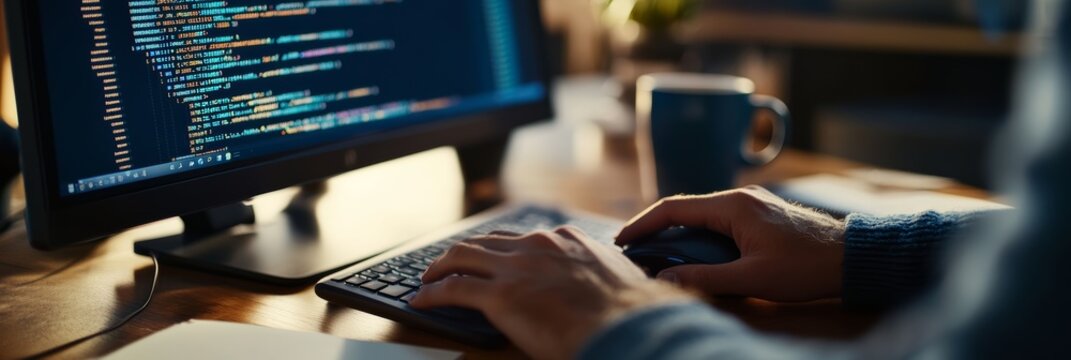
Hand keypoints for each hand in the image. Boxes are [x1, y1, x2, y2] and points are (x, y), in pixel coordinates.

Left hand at [410, 227, 693, 359]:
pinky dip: (432, 293)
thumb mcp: (619, 278)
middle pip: (485, 241)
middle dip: (462, 252)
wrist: (627, 325)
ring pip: (462, 256)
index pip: (522, 238)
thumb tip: (608, 284)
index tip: (492, 257)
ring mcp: (516, 267)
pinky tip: (421, 301)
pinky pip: (453, 288)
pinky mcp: (499, 295)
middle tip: (448, 264)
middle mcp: (537, 245)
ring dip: (439, 267)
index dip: (501, 249)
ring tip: (426, 278)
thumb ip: (600, 273)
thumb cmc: (631, 312)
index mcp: (566, 239)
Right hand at [616, 186, 845, 301]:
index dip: (642, 223)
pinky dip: (699, 235)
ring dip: (678, 234)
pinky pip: (718, 221)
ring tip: (659, 256)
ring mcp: (751, 204)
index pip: (673, 208)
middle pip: (684, 209)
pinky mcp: (760, 215)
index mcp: (732, 206)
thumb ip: (706, 278)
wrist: (852, 257)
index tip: (621, 240)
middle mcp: (738, 197)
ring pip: (702, 215)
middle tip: (634, 252)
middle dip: (656, 229)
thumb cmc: (805, 267)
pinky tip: (696, 254)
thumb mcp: (752, 278)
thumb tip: (665, 279)